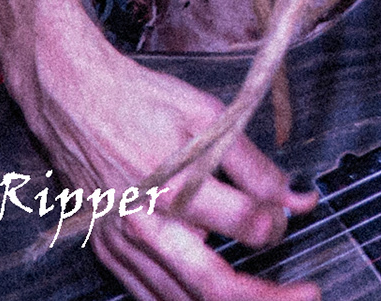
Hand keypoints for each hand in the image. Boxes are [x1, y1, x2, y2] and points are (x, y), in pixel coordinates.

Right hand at [23, 16, 317, 300]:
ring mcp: (122, 246)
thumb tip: (298, 199)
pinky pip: (148, 295)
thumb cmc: (141, 102)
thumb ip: (254, 167)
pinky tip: (212, 297)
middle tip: (308, 295)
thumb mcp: (208, 117)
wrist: (72, 99)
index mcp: (173, 187)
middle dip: (266, 296)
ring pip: (180, 300)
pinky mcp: (107, 252)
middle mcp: (145, 226)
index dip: (277, 223)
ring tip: (268, 298)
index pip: (245, 224)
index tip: (289, 213)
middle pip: (213, 284)